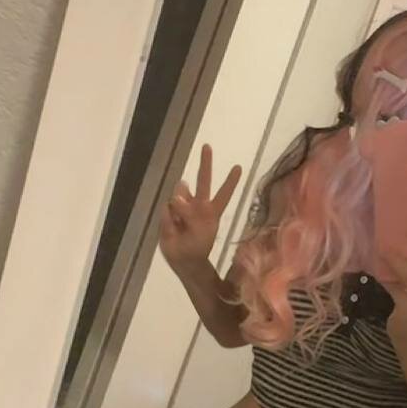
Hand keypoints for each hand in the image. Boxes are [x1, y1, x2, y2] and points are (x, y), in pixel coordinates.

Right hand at [159, 145, 241, 273]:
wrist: (183, 261)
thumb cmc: (195, 248)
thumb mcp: (198, 231)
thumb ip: (188, 211)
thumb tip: (178, 192)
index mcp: (211, 211)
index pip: (223, 193)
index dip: (230, 181)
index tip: (238, 166)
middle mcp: (199, 204)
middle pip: (203, 181)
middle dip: (205, 164)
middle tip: (207, 146)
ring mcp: (184, 207)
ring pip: (180, 192)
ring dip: (180, 203)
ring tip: (182, 224)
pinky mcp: (170, 211)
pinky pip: (168, 206)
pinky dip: (169, 215)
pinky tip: (173, 226)